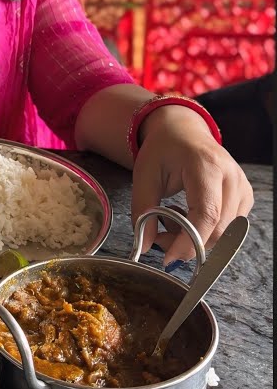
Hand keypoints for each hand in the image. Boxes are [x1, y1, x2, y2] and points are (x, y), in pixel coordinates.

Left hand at [131, 105, 253, 267]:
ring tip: (172, 219)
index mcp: (206, 166)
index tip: (168, 258)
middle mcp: (232, 178)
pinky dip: (207, 232)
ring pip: (226, 234)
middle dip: (188, 243)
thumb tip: (145, 246)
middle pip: (219, 229)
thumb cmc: (163, 150)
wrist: (183, 131)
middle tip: (160, 236)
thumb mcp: (144, 175)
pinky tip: (188, 216)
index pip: (207, 214)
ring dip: (196, 238)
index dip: (189, 241)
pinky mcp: (245, 197)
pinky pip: (229, 228)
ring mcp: (243, 187)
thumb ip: (142, 210)